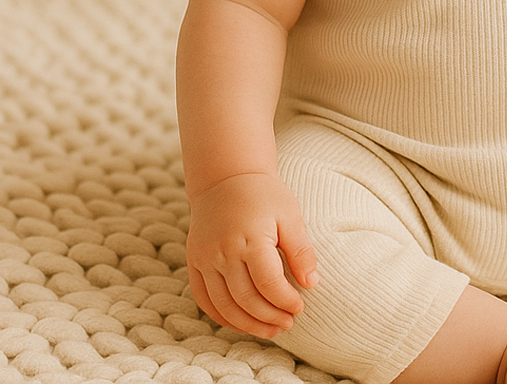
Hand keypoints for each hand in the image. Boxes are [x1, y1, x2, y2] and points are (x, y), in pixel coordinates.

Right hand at [185, 172, 318, 337]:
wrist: (226, 178)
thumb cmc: (264, 195)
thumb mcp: (289, 215)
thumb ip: (301, 250)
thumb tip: (312, 284)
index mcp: (250, 238)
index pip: (268, 283)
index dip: (285, 301)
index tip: (300, 308)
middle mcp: (223, 252)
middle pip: (246, 299)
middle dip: (269, 317)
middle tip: (288, 323)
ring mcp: (204, 258)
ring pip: (224, 306)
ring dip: (247, 324)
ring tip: (270, 329)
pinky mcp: (194, 262)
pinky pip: (204, 299)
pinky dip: (222, 316)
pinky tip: (241, 322)